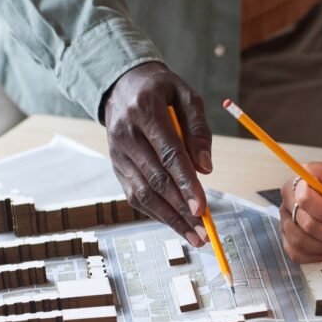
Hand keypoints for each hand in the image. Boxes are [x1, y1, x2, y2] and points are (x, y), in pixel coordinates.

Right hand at [103, 62, 212, 246]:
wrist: (122, 86)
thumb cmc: (161, 91)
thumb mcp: (187, 96)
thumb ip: (199, 130)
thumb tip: (205, 168)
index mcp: (144, 112)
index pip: (168, 154)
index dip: (186, 183)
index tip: (202, 207)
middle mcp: (126, 134)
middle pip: (156, 178)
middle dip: (180, 208)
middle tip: (203, 230)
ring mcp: (117, 153)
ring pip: (143, 193)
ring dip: (169, 218)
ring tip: (194, 236)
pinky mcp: (116, 166)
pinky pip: (134, 195)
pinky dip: (156, 212)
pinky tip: (176, 223)